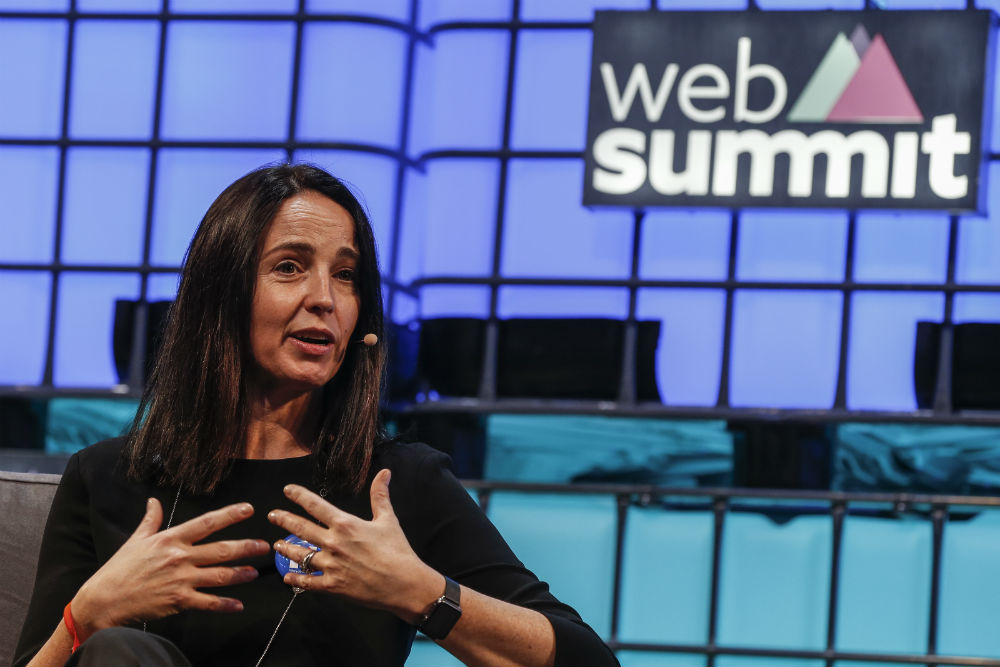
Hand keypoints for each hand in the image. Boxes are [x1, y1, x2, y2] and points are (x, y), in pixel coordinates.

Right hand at [71, 498, 270, 639]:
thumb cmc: (119, 568)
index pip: (207, 523)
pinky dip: (225, 604)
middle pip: (221, 550)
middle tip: (265, 546)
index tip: (249, 509)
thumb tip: (153, 501)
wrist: (103, 599)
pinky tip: (238, 605)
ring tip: (255, 572)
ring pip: (219, 576)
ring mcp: (181, 580)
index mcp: (171, 539)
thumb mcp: (136, 540)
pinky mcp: (178, 601)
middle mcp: (179, 557)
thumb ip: (151, 520)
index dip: (230, 514)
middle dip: (246, 547)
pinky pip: (208, 602)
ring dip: (240, 574)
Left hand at [269, 469, 442, 622]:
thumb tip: (384, 472)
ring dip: (286, 548)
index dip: (299, 496)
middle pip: (301, 528)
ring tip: (277, 545)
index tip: (287, 491)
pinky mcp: (332, 585)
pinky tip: (287, 577)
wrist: (404, 583)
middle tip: (272, 515)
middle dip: (284, 520)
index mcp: (345, 524)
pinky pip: (307, 581)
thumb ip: (380, 495)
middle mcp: (333, 543)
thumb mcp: (388, 519)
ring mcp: (330, 565)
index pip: (315, 505)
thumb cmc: (397, 550)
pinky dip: (295, 579)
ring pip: (300, 555)